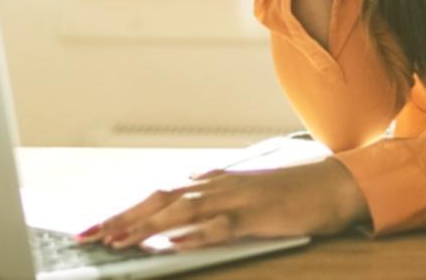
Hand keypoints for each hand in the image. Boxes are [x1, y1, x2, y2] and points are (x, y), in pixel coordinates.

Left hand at [80, 157, 368, 251]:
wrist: (337, 182)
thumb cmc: (295, 192)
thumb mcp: (248, 194)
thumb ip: (216, 200)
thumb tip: (183, 208)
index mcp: (215, 182)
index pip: (160, 195)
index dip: (126, 211)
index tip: (96, 227)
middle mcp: (219, 185)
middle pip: (160, 200)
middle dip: (122, 218)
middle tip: (88, 236)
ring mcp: (237, 199)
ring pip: (182, 212)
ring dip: (147, 227)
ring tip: (117, 241)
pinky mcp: (257, 216)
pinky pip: (221, 226)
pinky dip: (195, 234)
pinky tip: (173, 243)